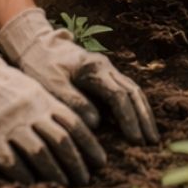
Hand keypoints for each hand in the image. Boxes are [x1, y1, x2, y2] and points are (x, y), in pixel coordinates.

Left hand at [0, 7, 158, 143]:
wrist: (36, 44)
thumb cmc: (41, 65)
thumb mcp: (52, 84)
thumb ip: (74, 101)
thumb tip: (96, 124)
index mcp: (95, 69)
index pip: (119, 96)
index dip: (129, 119)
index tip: (134, 141)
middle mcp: (106, 67)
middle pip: (133, 92)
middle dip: (144, 118)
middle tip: (152, 142)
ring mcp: (107, 69)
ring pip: (133, 90)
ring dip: (143, 112)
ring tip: (150, 135)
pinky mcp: (103, 74)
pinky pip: (125, 90)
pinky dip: (135, 106)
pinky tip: (137, 121)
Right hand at [0, 30, 104, 185]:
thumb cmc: (2, 83)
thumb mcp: (31, 89)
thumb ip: (49, 107)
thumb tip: (71, 129)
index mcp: (44, 99)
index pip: (74, 124)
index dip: (89, 144)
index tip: (100, 161)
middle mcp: (32, 112)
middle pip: (61, 140)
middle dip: (76, 163)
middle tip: (86, 180)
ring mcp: (11, 124)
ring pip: (39, 152)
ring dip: (55, 172)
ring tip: (65, 186)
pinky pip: (10, 159)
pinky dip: (23, 173)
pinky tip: (32, 184)